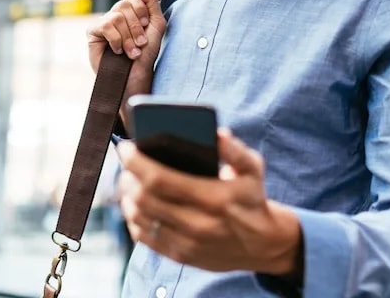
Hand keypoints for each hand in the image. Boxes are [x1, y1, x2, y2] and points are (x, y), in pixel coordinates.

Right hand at [87, 0, 164, 112]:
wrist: (136, 76)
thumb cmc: (146, 54)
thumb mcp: (156, 24)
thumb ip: (150, 0)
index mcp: (131, 11)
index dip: (142, 10)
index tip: (146, 26)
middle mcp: (116, 14)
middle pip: (124, 4)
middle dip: (137, 26)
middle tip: (140, 43)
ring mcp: (103, 22)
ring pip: (117, 16)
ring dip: (128, 37)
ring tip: (132, 52)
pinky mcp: (93, 32)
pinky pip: (106, 25)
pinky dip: (116, 40)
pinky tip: (118, 51)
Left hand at [116, 129, 300, 276]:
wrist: (264, 245)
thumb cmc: (253, 199)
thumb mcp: (253, 169)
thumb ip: (234, 150)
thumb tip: (216, 133)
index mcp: (214, 198)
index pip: (160, 179)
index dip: (136, 162)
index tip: (126, 147)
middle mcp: (198, 224)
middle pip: (144, 199)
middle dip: (127, 177)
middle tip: (125, 163)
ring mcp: (187, 243)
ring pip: (140, 219)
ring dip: (126, 197)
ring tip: (127, 181)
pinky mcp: (181, 256)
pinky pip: (145, 238)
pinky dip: (133, 219)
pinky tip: (134, 205)